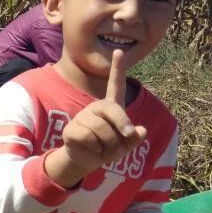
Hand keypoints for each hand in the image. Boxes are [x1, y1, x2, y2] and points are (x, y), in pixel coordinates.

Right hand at [45, 50, 147, 187]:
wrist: (87, 161)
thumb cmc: (108, 149)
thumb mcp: (125, 145)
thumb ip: (134, 138)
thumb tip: (140, 131)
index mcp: (111, 107)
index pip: (116, 85)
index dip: (117, 69)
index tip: (118, 51)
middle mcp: (96, 108)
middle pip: (112, 109)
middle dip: (122, 124)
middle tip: (126, 135)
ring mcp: (82, 117)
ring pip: (101, 128)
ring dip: (108, 144)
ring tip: (104, 148)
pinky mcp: (72, 129)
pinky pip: (88, 137)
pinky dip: (95, 148)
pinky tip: (91, 148)